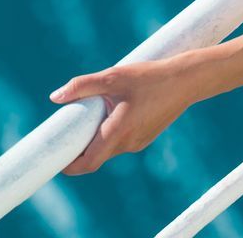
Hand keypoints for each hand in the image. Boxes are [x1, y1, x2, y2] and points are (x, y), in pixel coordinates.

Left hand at [48, 54, 206, 174]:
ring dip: (96, 137)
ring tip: (93, 112)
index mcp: (118, 132)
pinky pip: (121, 141)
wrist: (187, 80)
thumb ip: (82, 86)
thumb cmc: (150, 77)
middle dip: (80, 147)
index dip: (69, 165)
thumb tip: (55, 97)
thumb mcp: (113, 76)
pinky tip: (114, 109)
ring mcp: (139, 142)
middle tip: (69, 127)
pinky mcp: (145, 136)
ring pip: (109, 147)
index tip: (55, 158)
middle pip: (96, 155)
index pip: (88, 163)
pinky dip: (110, 132)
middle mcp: (128, 143)